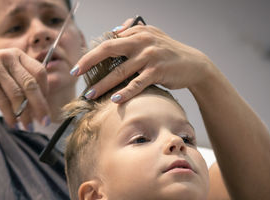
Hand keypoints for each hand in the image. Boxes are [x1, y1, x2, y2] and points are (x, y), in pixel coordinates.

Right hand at [0, 48, 49, 127]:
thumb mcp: (5, 71)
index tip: (45, 107)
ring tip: (28, 126)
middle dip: (40, 106)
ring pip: (17, 94)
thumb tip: (39, 107)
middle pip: (31, 84)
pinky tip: (13, 124)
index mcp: (18, 55)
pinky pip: (2, 101)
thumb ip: (21, 82)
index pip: (40, 72)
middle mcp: (9, 57)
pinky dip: (10, 115)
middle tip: (45, 121)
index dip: (45, 91)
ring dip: (25, 114)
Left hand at [71, 20, 215, 102]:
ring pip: (120, 71)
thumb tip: (115, 31)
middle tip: (75, 73)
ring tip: (91, 94)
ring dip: (103, 84)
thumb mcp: (153, 35)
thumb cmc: (169, 52)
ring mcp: (150, 56)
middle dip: (89, 62)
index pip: (108, 42)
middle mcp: (142, 41)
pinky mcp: (157, 71)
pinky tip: (115, 99)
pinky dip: (125, 92)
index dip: (91, 54)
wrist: (194, 64)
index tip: (79, 66)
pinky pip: (137, 83)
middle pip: (108, 50)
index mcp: (138, 33)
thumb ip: (134, 32)